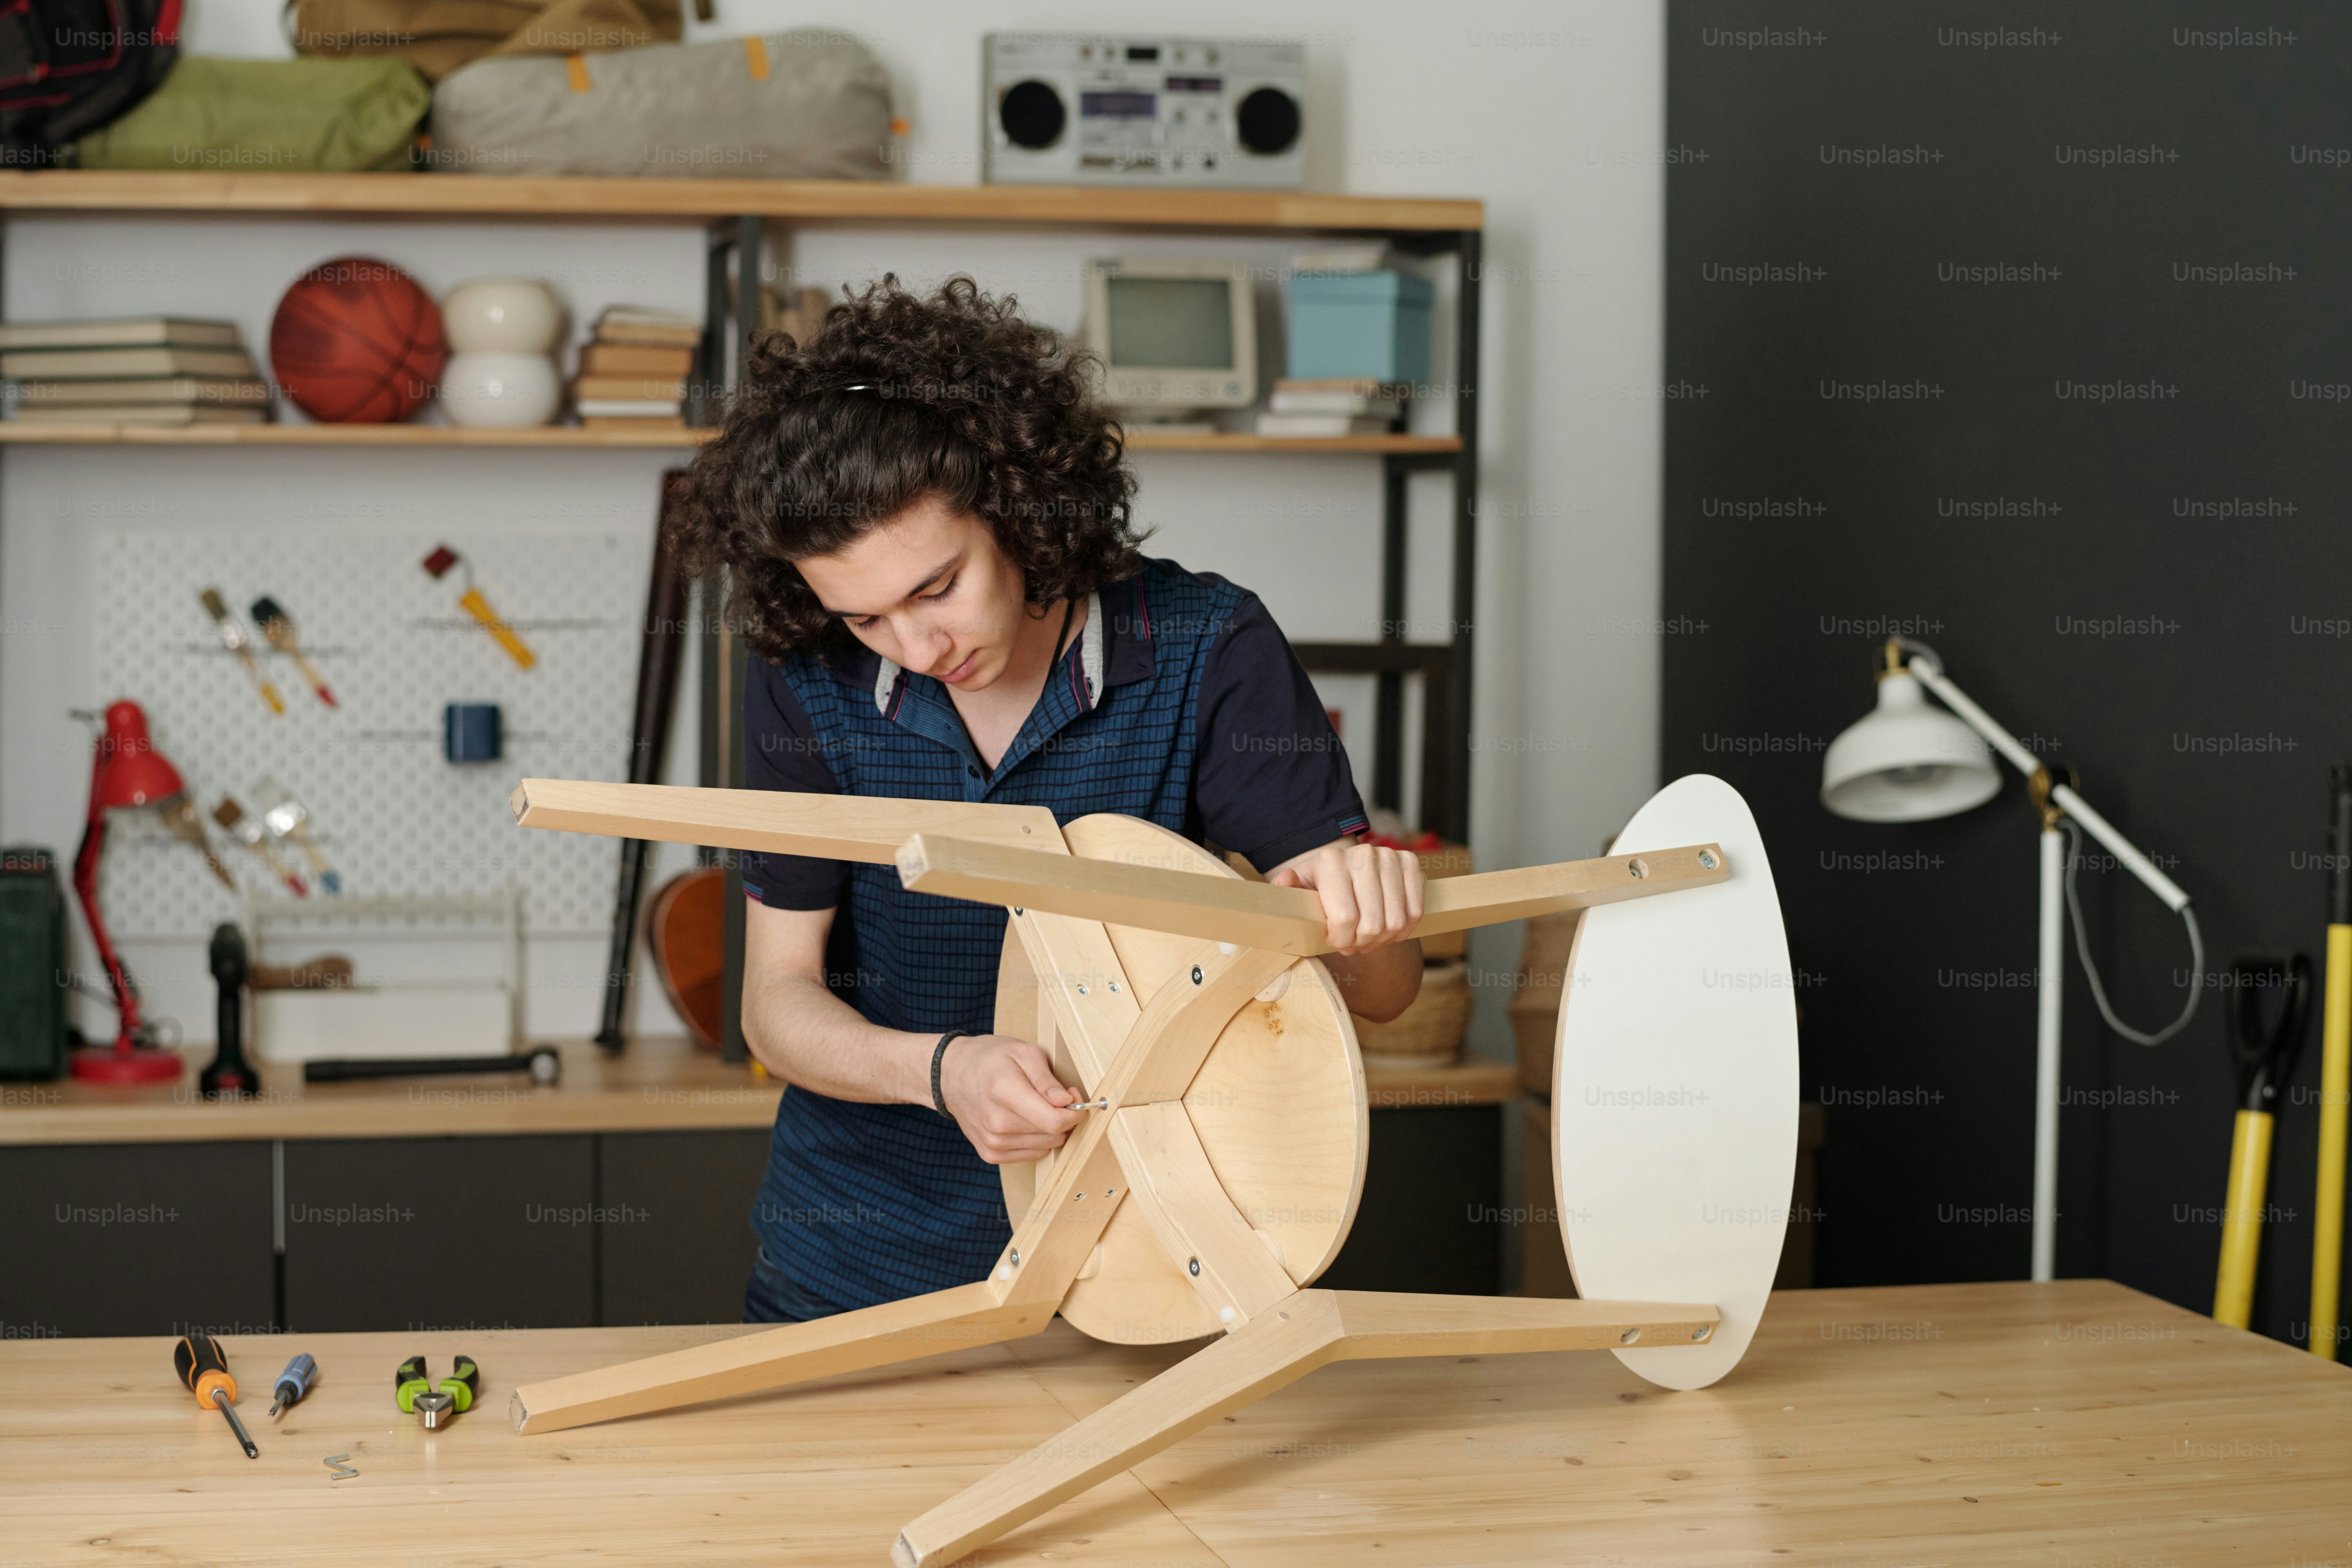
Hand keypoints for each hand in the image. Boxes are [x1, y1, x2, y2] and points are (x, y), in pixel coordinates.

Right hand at [936, 1033, 1081, 1164]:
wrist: (951, 1074)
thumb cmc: (990, 1059)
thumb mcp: (1023, 1053)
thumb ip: (1047, 1079)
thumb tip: (1067, 1102)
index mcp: (1005, 1093)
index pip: (1054, 1121)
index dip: (1074, 1112)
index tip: (1073, 1096)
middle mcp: (997, 1123)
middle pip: (1053, 1135)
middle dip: (1063, 1117)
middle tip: (1053, 1096)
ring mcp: (992, 1142)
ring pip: (1045, 1146)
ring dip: (1049, 1129)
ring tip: (1035, 1106)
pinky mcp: (990, 1154)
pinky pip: (1031, 1154)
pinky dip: (1035, 1139)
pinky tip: (1024, 1119)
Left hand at [1269, 839, 1426, 954]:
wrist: (1344, 870)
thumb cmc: (1319, 889)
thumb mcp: (1297, 893)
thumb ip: (1286, 891)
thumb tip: (1286, 878)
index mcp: (1331, 860)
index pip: (1345, 918)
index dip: (1341, 941)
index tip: (1334, 941)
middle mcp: (1363, 854)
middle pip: (1372, 924)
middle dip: (1361, 943)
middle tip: (1353, 944)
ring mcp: (1390, 856)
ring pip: (1396, 921)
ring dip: (1382, 940)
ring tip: (1368, 939)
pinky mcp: (1410, 863)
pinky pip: (1416, 911)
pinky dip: (1403, 930)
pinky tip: (1388, 932)